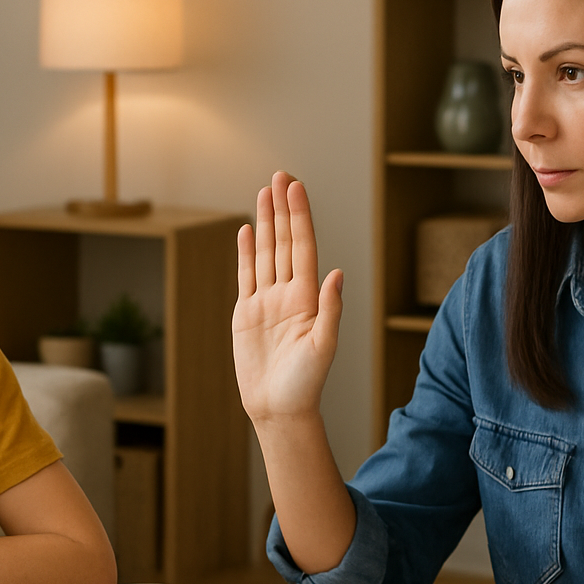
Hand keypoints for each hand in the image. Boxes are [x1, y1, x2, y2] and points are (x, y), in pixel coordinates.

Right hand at [233, 172, 343, 423]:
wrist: (279, 409)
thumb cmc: (306, 383)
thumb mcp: (323, 347)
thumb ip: (330, 310)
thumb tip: (337, 273)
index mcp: (307, 297)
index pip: (302, 246)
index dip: (299, 216)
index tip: (294, 187)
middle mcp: (288, 293)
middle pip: (284, 241)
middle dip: (282, 208)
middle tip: (280, 175)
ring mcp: (266, 301)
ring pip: (265, 252)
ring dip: (264, 223)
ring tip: (264, 192)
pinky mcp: (247, 313)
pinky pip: (246, 276)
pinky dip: (246, 252)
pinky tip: (245, 231)